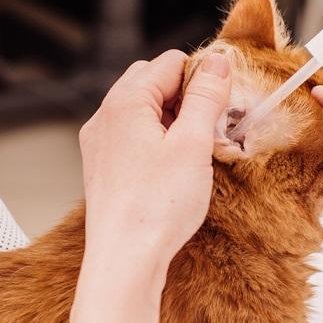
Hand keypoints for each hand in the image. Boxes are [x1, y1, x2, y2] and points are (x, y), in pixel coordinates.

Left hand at [79, 49, 230, 281]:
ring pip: (143, 111)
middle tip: (210, 128)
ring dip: (174, 120)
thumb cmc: (157, 206)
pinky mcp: (103, 167)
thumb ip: (206, 96)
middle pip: (153, 82)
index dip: (201, 78)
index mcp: (124, 102)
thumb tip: (217, 60)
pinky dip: (157, 140)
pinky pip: (133, 136)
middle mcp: (104, 117)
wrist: (124, 261)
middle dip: (186, 97)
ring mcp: (100, 143)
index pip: (169, 63)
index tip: (222, 106)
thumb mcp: (193, 144)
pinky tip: (174, 168)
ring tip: (195, 152)